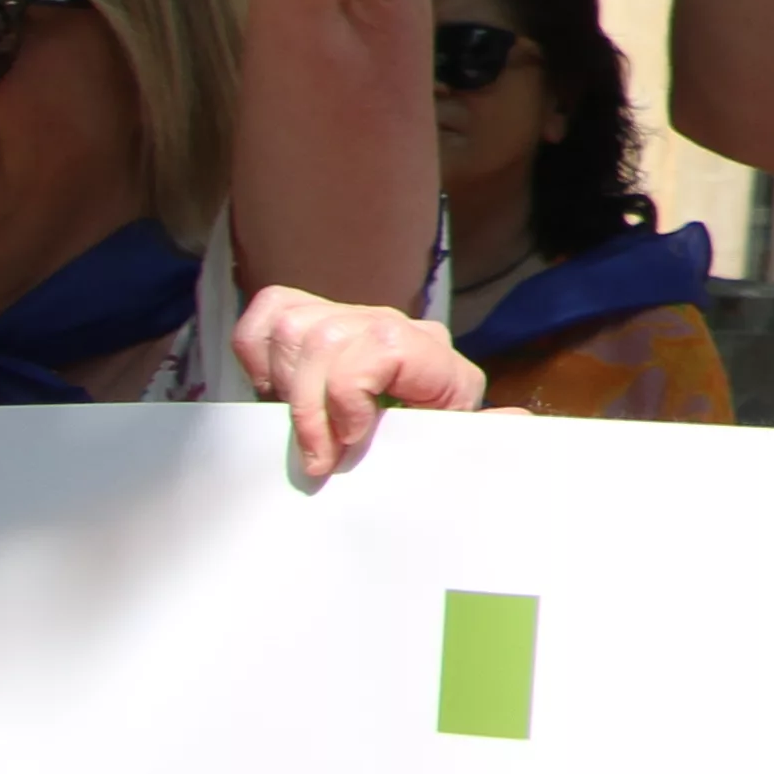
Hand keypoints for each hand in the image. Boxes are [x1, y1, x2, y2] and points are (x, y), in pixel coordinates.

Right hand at [231, 287, 480, 484]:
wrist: (407, 426)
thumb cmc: (426, 442)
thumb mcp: (452, 443)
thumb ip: (477, 435)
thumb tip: (515, 422)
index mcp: (433, 354)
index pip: (384, 343)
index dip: (351, 392)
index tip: (345, 443)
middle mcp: (390, 324)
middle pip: (326, 338)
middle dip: (309, 408)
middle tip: (317, 459)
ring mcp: (348, 315)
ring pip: (294, 326)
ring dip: (284, 388)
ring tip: (302, 427)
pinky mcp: (308, 314)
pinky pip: (269, 314)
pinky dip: (258, 355)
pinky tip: (275, 391)